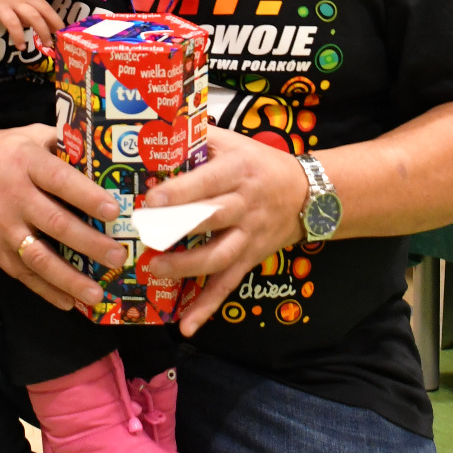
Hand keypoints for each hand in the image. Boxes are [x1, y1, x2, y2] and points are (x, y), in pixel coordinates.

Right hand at [0, 0, 64, 47]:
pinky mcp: (0, 8)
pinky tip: (20, 46)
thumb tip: (32, 26)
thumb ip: (24, 11)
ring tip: (45, 45)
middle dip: (54, 28)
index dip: (57, 21)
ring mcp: (13, 2)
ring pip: (34, 17)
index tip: (63, 34)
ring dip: (42, 32)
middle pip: (46, 12)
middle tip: (59, 43)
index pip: (48, 8)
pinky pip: (13, 23)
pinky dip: (18, 35)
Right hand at [0, 122, 124, 312]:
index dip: (87, 196)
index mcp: (26, 163)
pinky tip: (69, 301)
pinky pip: (23, 274)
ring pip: (39, 258)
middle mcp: (15, 196)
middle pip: (56, 224)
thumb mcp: (25, 136)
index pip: (60, 180)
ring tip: (97, 293)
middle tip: (118, 257)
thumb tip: (99, 152)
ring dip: (70, 279)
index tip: (113, 211)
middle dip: (90, 243)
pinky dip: (46, 290)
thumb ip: (59, 143)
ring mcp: (2, 227)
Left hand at [139, 126, 307, 336]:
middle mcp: (245, 204)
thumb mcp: (233, 142)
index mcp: (239, 170)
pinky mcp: (249, 259)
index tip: (152, 198)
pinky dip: (207, 308)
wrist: (308, 195)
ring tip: (154, 270)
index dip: (182, 191)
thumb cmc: (259, 164)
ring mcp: (248, 236)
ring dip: (186, 267)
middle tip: (143, 235)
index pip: (209, 181)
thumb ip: (198, 137)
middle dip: (176, 228)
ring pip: (218, 256)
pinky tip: (186, 326)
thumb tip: (155, 127)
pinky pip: (227, 285)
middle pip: (211, 218)